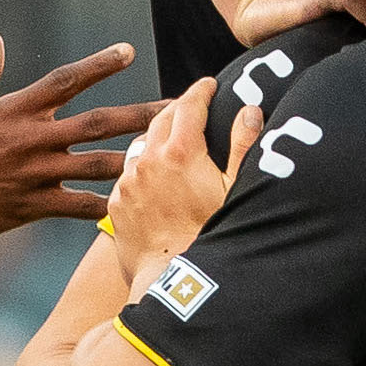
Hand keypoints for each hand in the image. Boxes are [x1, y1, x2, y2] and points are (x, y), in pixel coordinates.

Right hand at [0, 34, 156, 243]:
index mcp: (14, 111)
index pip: (66, 80)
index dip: (99, 64)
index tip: (127, 52)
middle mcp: (31, 140)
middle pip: (99, 123)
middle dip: (141, 114)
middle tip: (177, 108)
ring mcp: (35, 176)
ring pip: (99, 166)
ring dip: (136, 159)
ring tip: (168, 157)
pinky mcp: (31, 207)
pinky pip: (79, 207)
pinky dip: (106, 207)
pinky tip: (131, 207)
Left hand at [107, 83, 252, 281]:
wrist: (173, 281)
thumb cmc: (211, 237)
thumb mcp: (236, 190)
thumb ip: (242, 146)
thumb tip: (249, 111)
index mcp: (179, 152)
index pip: (189, 105)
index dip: (201, 90)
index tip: (209, 84)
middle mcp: (148, 161)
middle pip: (161, 120)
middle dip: (179, 109)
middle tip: (193, 107)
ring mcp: (128, 183)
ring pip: (140, 146)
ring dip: (156, 139)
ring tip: (171, 143)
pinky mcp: (116, 205)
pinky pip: (128, 176)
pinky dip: (142, 170)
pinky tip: (153, 179)